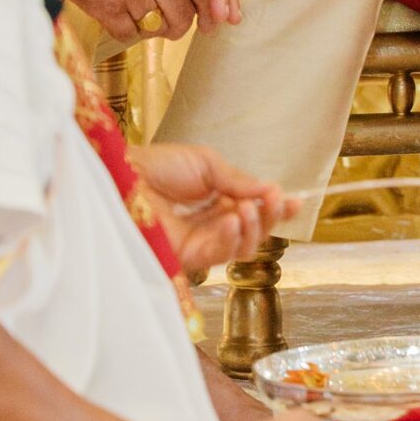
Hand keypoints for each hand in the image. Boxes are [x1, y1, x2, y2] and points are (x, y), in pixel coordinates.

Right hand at [29, 0, 203, 44]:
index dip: (207, 8)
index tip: (210, 20)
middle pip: (185, 14)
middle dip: (181, 25)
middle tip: (174, 26)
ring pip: (160, 28)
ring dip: (156, 30)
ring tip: (149, 23)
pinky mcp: (108, 9)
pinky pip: (130, 35)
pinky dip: (127, 32)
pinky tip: (121, 20)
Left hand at [132, 142, 299, 270]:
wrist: (125, 176)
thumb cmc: (158, 165)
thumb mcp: (207, 163)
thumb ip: (238, 180)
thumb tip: (268, 190)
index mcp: (215, 199)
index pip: (252, 208)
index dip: (274, 207)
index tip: (295, 200)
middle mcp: (210, 223)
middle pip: (252, 231)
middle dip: (269, 217)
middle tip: (276, 200)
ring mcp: (199, 242)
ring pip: (241, 248)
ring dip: (253, 228)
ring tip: (249, 207)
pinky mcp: (186, 257)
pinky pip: (219, 254)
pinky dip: (232, 236)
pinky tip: (232, 218)